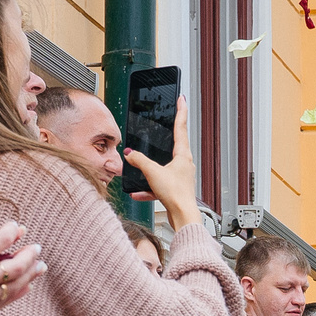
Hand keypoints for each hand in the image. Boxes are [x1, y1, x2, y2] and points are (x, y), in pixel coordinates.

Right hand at [0, 216, 44, 315]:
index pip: (1, 241)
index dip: (12, 232)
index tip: (16, 227)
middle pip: (17, 266)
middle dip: (30, 255)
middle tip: (37, 247)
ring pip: (15, 286)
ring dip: (31, 275)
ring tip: (40, 266)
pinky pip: (5, 302)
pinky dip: (19, 293)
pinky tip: (26, 286)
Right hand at [124, 96, 201, 230]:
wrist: (183, 217)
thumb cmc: (176, 195)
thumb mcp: (153, 172)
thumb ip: (139, 161)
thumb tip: (130, 154)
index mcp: (183, 155)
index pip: (181, 127)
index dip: (181, 111)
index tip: (182, 99)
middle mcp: (184, 164)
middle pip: (173, 146)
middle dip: (164, 139)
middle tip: (161, 128)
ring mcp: (181, 177)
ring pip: (163, 167)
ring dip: (150, 170)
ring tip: (139, 172)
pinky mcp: (176, 189)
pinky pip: (159, 184)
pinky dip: (149, 188)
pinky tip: (138, 192)